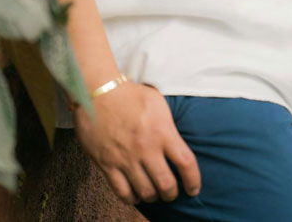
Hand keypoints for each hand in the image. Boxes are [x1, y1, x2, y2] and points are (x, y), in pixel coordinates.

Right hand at [73, 81, 200, 204]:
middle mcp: (146, 148)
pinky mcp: (108, 165)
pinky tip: (136, 195)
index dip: (193, 180)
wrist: (98, 93)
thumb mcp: (158, 103)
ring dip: (153, 197)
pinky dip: (132, 198)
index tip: (193, 189)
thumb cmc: (130, 95)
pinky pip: (122, 192)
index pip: (185, 163)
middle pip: (166, 184)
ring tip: (155, 193)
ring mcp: (126, 158)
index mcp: (162, 131)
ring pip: (145, 191)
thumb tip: (176, 143)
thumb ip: (168, 125)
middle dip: (171, 194)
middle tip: (172, 193)